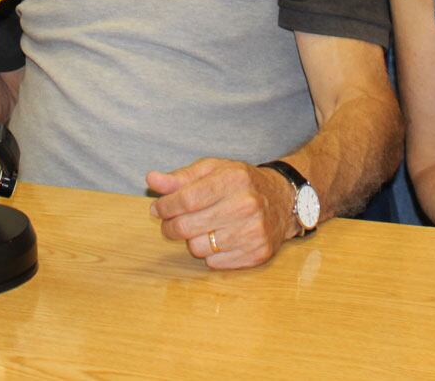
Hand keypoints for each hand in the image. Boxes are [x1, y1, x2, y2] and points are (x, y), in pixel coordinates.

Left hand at [147, 158, 295, 269]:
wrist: (282, 200)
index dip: (165, 206)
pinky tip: (217, 239)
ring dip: (191, 240)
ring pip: (198, 248)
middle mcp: (246, 205)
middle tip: (170, 223)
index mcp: (233, 179)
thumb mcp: (213, 170)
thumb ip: (180, 177)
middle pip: (188, 226)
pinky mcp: (258, 254)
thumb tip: (151, 180)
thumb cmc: (240, 183)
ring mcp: (253, 232)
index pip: (186, 199)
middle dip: (170, 226)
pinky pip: (214, 263)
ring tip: (200, 229)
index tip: (157, 208)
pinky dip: (209, 253)